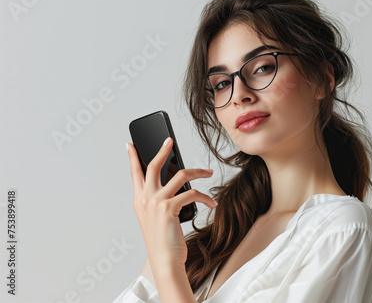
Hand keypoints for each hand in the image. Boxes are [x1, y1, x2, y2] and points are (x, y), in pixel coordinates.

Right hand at [126, 137, 216, 268]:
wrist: (164, 261)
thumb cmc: (163, 242)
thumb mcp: (155, 219)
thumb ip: (159, 201)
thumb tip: (176, 185)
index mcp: (139, 201)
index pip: (134, 174)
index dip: (132, 157)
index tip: (130, 145)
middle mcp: (145, 199)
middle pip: (153, 166)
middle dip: (162, 150)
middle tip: (169, 140)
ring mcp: (156, 203)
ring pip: (179, 175)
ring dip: (197, 171)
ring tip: (207, 172)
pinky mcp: (168, 208)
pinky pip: (191, 193)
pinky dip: (204, 197)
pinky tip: (211, 202)